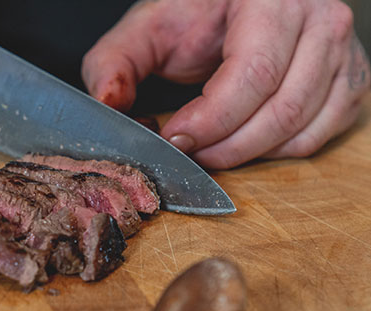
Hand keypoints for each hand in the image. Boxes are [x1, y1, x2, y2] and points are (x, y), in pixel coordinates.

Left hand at [82, 0, 370, 168]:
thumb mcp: (148, 28)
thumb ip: (114, 61)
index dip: (211, 120)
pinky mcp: (350, 79)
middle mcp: (321, 20)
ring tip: (211, 148)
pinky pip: (320, 134)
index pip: (252, 75)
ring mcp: (343, 52)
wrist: (240, 3)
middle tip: (189, 153)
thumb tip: (107, 103)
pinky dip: (279, 151)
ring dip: (249, 153)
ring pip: (301, 129)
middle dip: (226, 146)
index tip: (175, 139)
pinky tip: (246, 141)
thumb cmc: (196, 14)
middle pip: (280, 110)